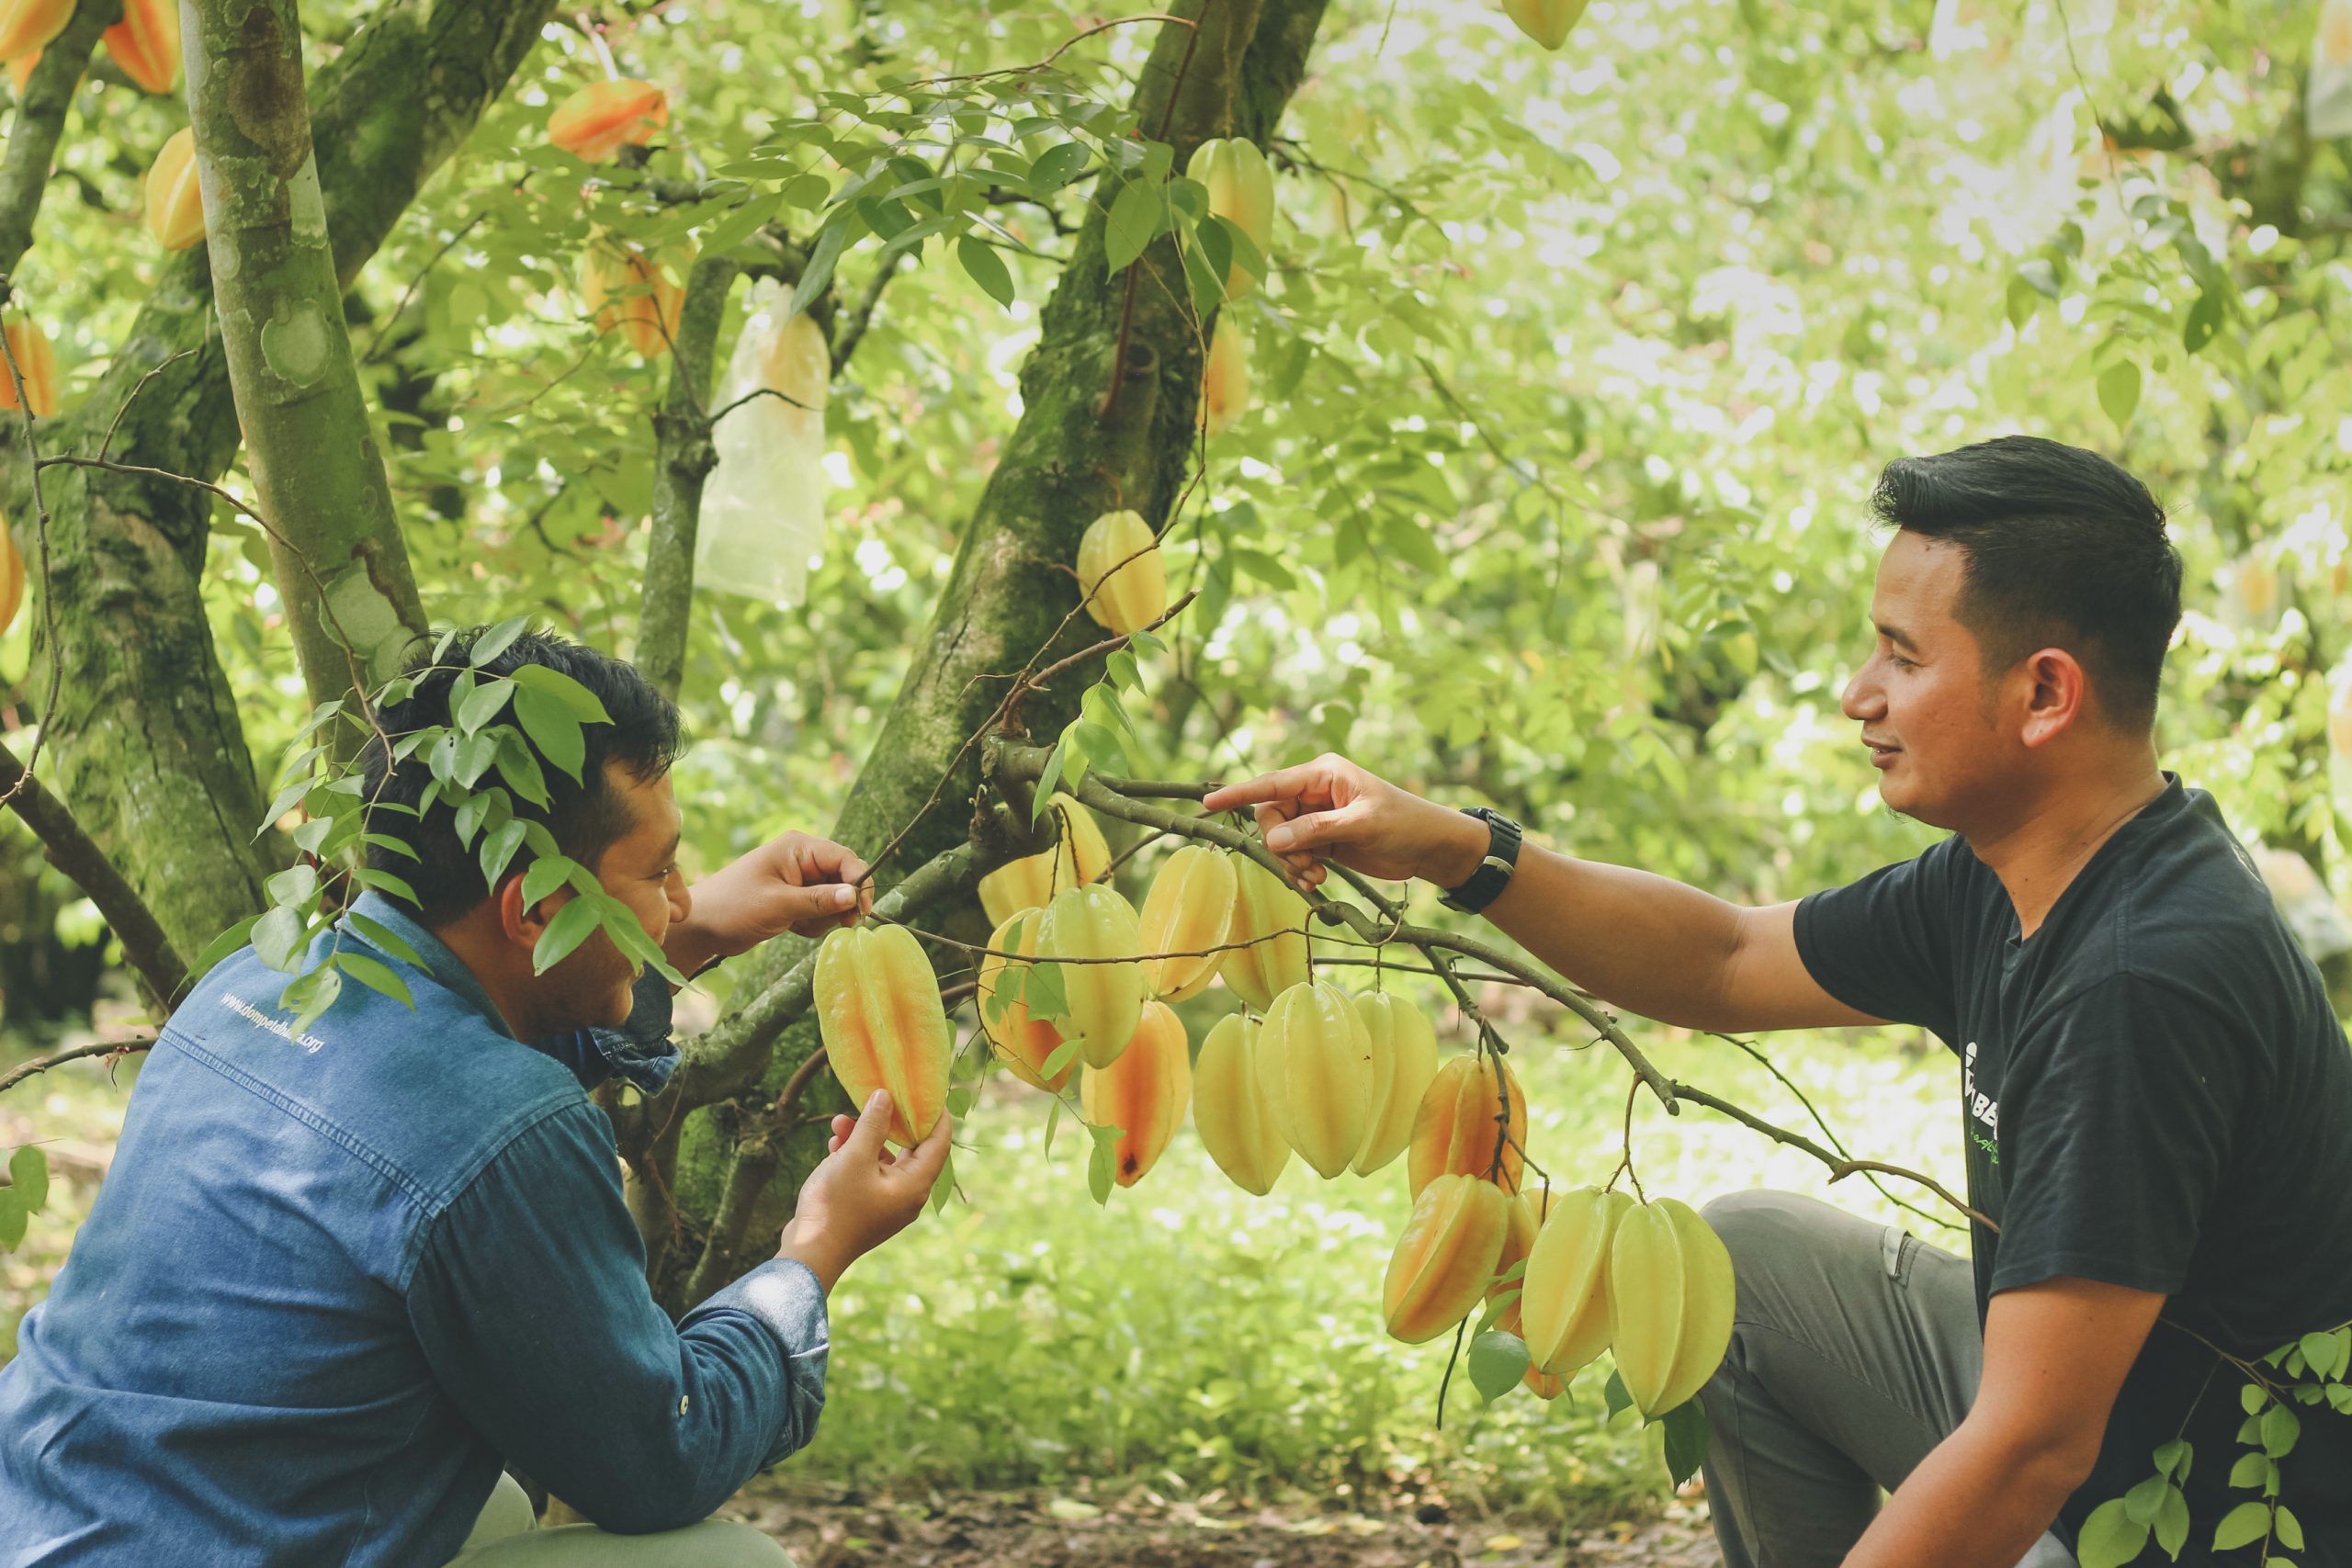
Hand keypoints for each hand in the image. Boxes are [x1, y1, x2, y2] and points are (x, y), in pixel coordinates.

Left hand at [671, 832, 875, 971]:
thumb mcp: (778, 905)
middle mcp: (802, 858)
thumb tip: (854, 896)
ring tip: (798, 924)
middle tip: (838, 925)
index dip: (859, 882)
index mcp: (798, 847)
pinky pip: (821, 910)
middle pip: (844, 878)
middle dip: (840, 904)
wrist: (703, 926)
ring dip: (824, 917)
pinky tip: (792, 927)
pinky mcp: (796, 897)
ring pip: (835, 898)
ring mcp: (799, 879)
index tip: (862, 911)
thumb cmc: (733, 907)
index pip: (844, 858)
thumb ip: (818, 901)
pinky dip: (813, 923)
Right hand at [775, 1091, 951, 1292]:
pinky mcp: (869, 1207)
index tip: (928, 1092)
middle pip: (910, 1149)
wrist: (809, 1254)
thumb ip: (873, 1124)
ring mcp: (888, 1203)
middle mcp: (908, 1195)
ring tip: (839, 1122)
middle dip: (889, 1122)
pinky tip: (834, 1144)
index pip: (939, 1142)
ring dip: (865, 1138)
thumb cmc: (836, 1205)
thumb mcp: (855, 1157)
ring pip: (884, 1159)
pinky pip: (870, 1173)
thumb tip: (886, 1096)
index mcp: (915, 1185)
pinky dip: (856, 1156)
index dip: (936, 1115)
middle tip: (880, 1098)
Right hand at [1199, 753, 1487, 890]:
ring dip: (1290, 861)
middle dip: (1280, 844)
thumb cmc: (1404, 824)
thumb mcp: (1362, 824)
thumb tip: (1272, 840)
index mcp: (1323, 774)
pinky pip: (1293, 854)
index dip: (1239, 793)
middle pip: (1270, 816)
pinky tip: (1317, 880)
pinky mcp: (1322, 840)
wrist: (1430, 847)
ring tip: (1315, 877)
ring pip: (1280, 839)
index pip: (1272, 783)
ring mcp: (1316, 817)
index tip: (1209, 802)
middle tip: (1303, 864)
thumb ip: (1316, 830)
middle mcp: (1314, 791)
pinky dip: (1299, 869)